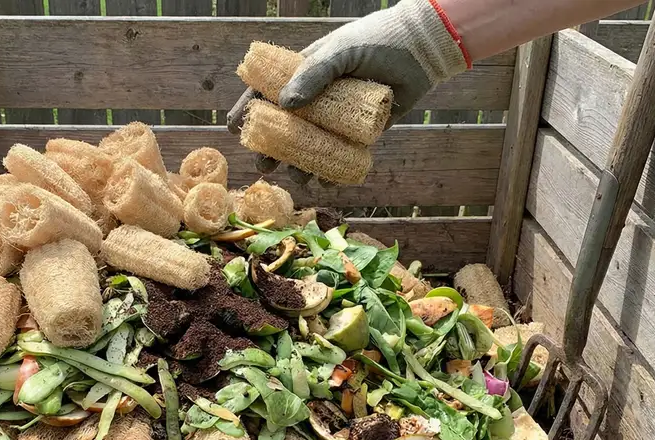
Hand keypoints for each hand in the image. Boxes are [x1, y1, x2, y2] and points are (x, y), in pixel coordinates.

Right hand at [228, 0, 469, 183]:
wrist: (419, 52)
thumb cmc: (375, 42)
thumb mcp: (340, 53)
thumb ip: (314, 75)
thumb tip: (284, 105)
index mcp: (303, 74)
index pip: (266, 93)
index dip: (249, 110)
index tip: (235, 129)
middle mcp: (316, 100)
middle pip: (284, 128)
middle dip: (271, 149)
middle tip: (264, 166)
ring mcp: (335, 119)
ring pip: (309, 147)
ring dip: (299, 164)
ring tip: (296, 176)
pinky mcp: (358, 134)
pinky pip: (338, 157)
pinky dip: (329, 171)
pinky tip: (323, 182)